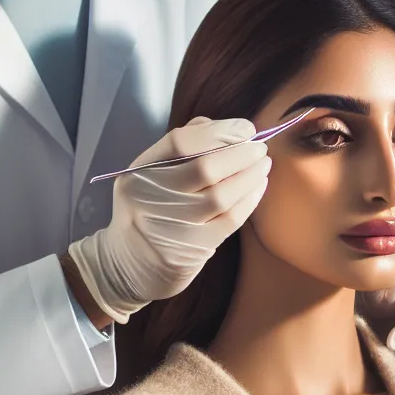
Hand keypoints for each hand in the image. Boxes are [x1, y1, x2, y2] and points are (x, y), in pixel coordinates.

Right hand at [68, 117, 270, 322]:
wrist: (131, 267)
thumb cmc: (149, 212)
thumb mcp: (148, 177)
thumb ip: (181, 148)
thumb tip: (226, 127)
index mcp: (137, 174)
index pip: (179, 142)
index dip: (218, 132)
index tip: (245, 128)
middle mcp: (149, 199)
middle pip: (204, 168)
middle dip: (241, 154)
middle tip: (259, 147)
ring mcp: (171, 228)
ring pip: (221, 195)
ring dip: (250, 176)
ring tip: (264, 164)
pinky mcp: (192, 250)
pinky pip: (230, 220)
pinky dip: (250, 200)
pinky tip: (258, 187)